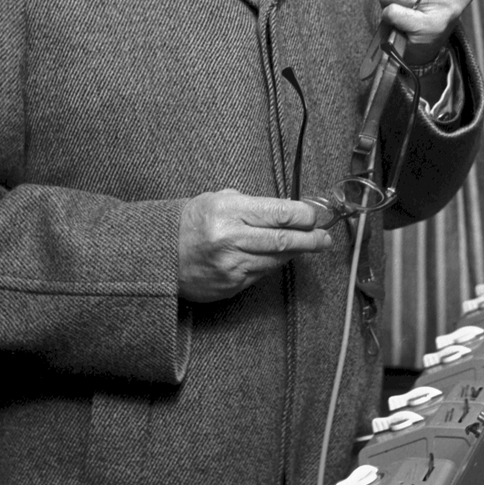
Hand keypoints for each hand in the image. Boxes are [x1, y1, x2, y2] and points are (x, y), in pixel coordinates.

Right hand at [176, 189, 331, 302]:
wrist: (158, 253)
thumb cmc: (191, 220)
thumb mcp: (217, 199)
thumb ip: (251, 204)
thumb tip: (288, 210)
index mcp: (228, 211)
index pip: (279, 213)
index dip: (304, 215)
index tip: (316, 215)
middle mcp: (230, 239)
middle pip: (283, 240)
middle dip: (310, 238)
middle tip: (325, 238)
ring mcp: (230, 265)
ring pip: (276, 260)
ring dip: (295, 253)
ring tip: (308, 246)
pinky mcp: (229, 285)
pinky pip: (261, 274)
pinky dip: (273, 265)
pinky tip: (279, 258)